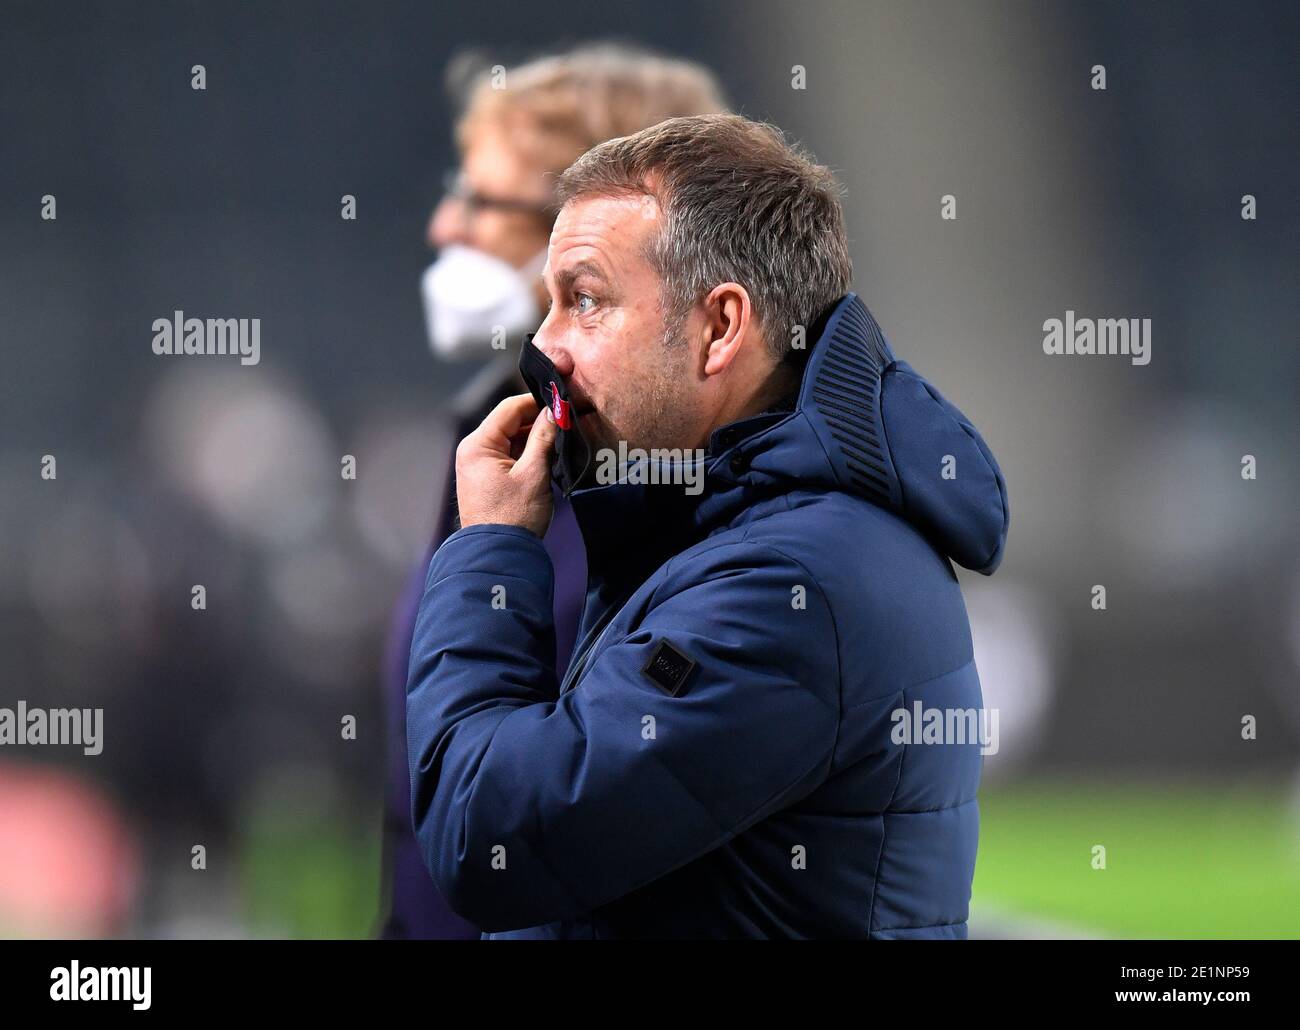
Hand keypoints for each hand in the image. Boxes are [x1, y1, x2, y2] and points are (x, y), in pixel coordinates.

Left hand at [455, 393, 557, 537]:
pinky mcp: (487, 479)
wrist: (499, 556)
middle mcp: (473, 451)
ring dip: (535, 440)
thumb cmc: (514, 517)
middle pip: (510, 423)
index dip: (537, 403)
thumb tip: (555, 411)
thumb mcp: (534, 474)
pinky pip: (509, 456)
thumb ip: (544, 438)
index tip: (562, 404)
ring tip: (561, 444)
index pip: (509, 409)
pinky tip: (548, 460)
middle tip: (567, 424)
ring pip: (512, 440)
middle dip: (538, 423)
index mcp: (477, 445)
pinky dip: (528, 455)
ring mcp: (478, 466)